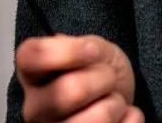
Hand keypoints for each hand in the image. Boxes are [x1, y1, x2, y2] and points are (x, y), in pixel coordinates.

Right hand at [15, 33, 142, 122]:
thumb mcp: (91, 46)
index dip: (67, 52)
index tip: (92, 50)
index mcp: (32, 75)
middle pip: (69, 91)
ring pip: (93, 121)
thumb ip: (83, 46)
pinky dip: (131, 118)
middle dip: (103, 78)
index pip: (31, 57)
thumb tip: (87, 50)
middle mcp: (34, 109)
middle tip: (108, 77)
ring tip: (113, 100)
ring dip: (115, 104)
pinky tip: (124, 115)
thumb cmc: (97, 70)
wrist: (116, 94)